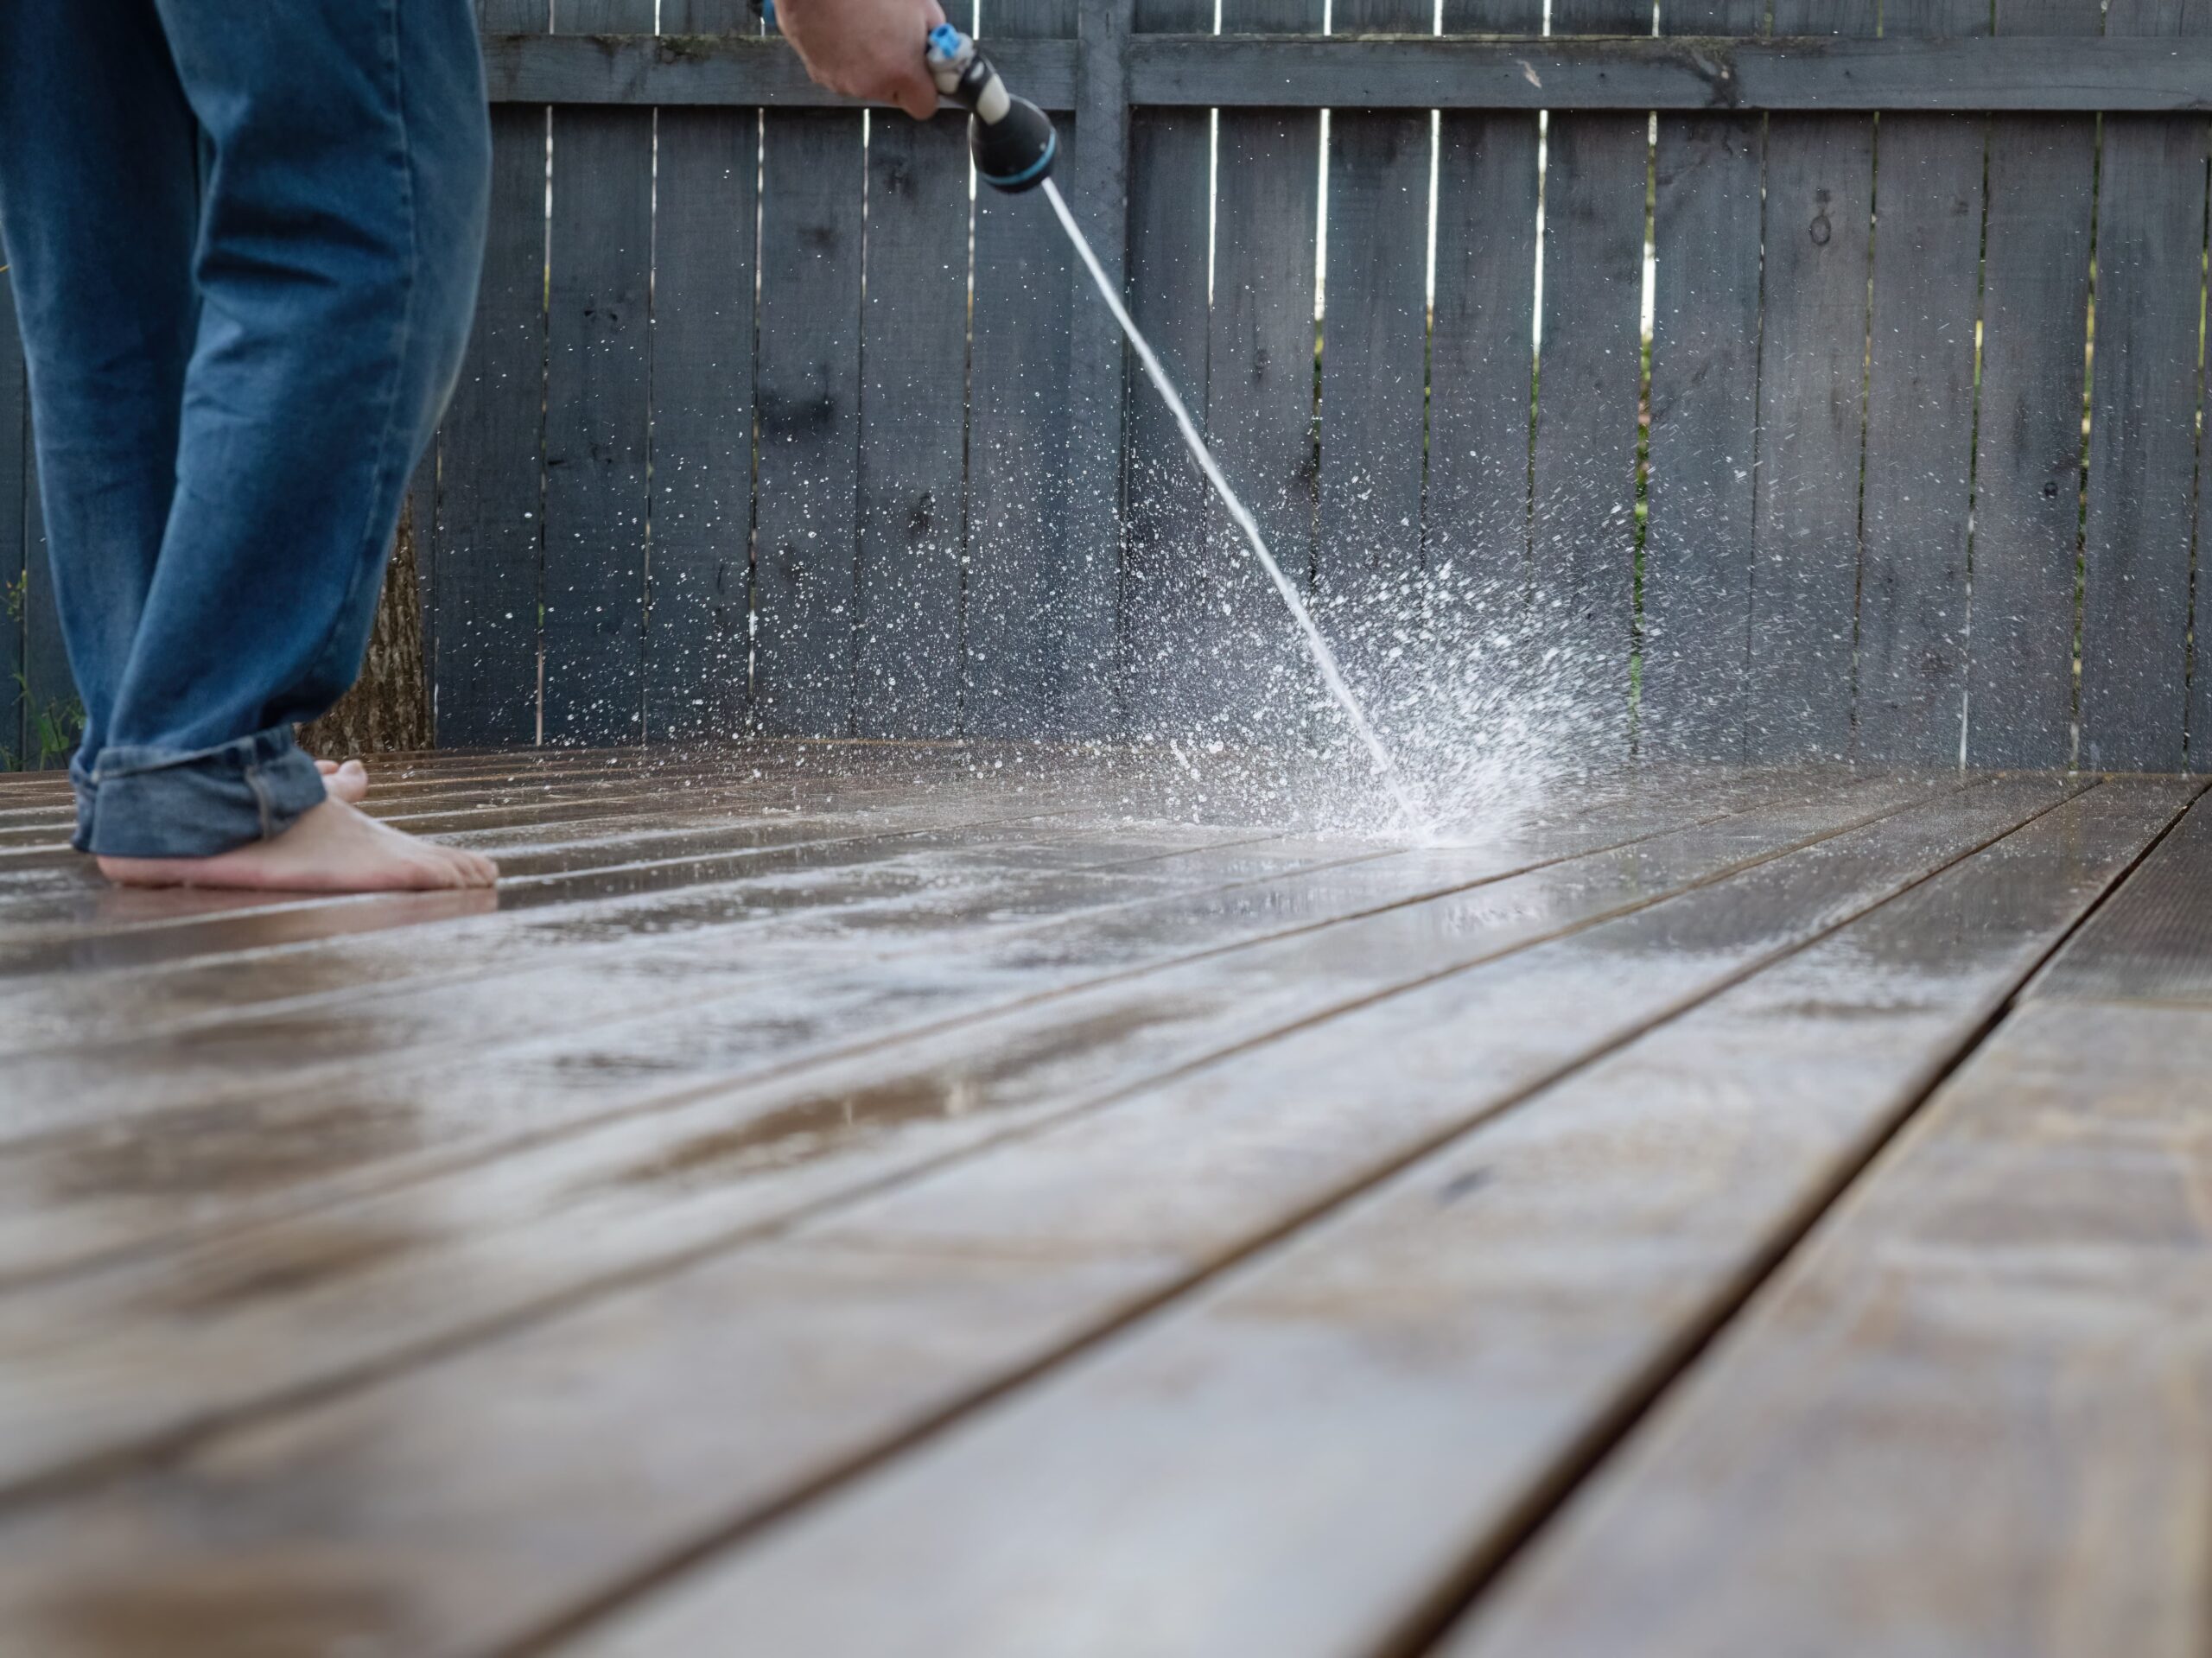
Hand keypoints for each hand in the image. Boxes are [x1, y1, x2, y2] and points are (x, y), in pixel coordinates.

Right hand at [775, 0, 947, 121]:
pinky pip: (840, 72)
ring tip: (862, 26)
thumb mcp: (917, 2)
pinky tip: (841, 29)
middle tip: (892, 38)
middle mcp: (871, 86)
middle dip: (896, 72)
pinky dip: (844, 57)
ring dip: (868, 63)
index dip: (927, 88)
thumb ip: (933, 30)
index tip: (925, 69)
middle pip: (894, 94)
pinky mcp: (818, 74)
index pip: (924, 106)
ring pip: (865, 83)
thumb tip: (936, 43)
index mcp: (901, 71)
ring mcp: (841, 83)